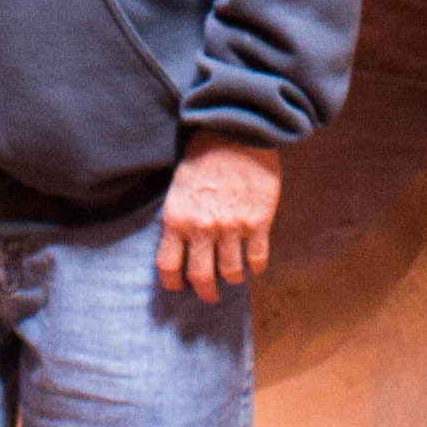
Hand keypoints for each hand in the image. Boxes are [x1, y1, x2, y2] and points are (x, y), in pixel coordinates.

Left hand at [156, 140, 281, 301]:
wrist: (236, 132)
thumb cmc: (204, 156)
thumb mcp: (178, 187)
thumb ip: (179, 218)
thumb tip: (180, 245)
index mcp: (177, 220)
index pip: (168, 267)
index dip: (173, 283)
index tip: (179, 286)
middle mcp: (202, 229)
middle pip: (201, 277)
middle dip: (206, 292)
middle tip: (210, 295)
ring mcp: (232, 228)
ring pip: (231, 272)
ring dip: (232, 279)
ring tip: (234, 276)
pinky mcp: (258, 223)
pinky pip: (257, 260)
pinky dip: (255, 268)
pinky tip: (253, 265)